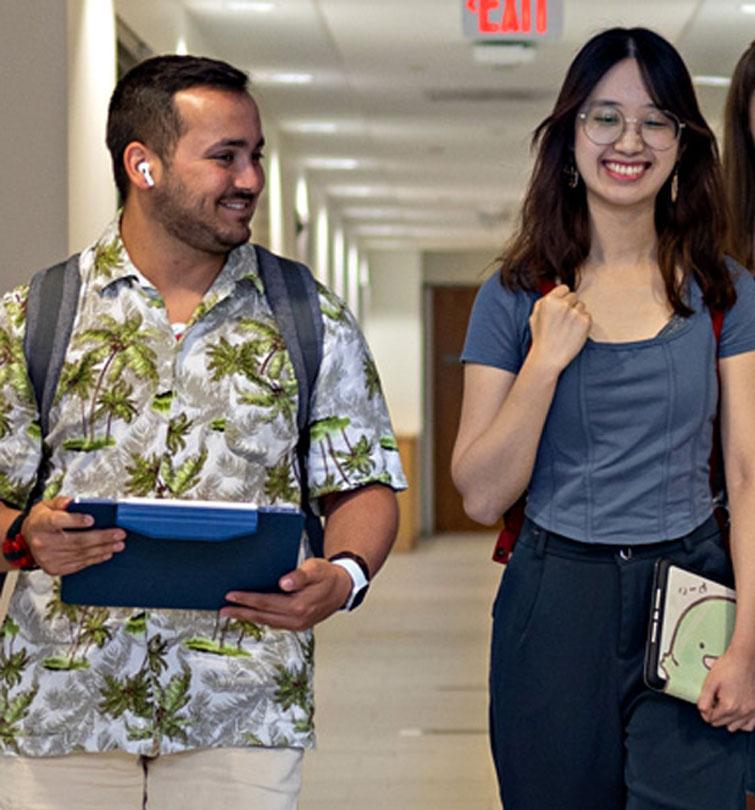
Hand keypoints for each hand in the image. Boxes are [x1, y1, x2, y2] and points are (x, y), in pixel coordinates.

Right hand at [23, 496, 125, 575]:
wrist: (27, 539)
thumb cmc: (41, 520)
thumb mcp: (47, 505)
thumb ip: (61, 502)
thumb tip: (71, 501)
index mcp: (41, 524)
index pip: (58, 521)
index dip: (75, 521)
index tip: (92, 519)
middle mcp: (43, 542)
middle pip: (76, 541)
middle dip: (101, 537)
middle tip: (119, 534)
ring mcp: (48, 558)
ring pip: (80, 554)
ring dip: (103, 549)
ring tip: (118, 544)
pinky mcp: (54, 568)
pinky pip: (78, 564)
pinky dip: (94, 559)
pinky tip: (106, 553)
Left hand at [220, 558, 352, 630]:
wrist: (343, 588)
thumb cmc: (328, 575)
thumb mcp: (316, 568)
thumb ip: (300, 575)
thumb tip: (284, 583)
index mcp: (300, 606)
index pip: (266, 603)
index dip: (247, 599)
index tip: (231, 596)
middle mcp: (297, 619)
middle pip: (263, 616)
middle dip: (241, 612)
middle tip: (223, 609)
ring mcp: (298, 624)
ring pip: (267, 622)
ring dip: (249, 617)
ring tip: (232, 613)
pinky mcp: (298, 625)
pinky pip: (275, 623)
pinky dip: (261, 619)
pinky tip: (253, 614)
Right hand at [528, 284, 590, 373]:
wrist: (549, 357)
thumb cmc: (541, 338)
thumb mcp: (535, 316)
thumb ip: (545, 302)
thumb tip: (557, 292)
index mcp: (549, 300)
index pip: (564, 288)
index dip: (563, 298)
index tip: (561, 308)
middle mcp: (562, 304)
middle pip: (574, 297)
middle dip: (570, 306)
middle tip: (564, 321)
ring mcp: (575, 312)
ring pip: (581, 306)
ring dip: (577, 315)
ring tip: (568, 328)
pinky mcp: (585, 321)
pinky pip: (587, 316)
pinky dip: (583, 324)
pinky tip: (574, 333)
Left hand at [698, 645, 754, 731]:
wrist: (745, 659)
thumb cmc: (728, 667)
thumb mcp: (710, 681)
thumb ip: (704, 698)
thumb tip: (702, 710)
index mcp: (728, 706)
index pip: (711, 719)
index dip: (705, 711)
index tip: (705, 703)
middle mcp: (741, 712)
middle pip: (722, 723)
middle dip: (715, 715)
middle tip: (713, 702)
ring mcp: (751, 711)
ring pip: (736, 727)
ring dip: (727, 720)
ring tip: (723, 708)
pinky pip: (750, 725)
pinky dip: (742, 723)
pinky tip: (737, 714)